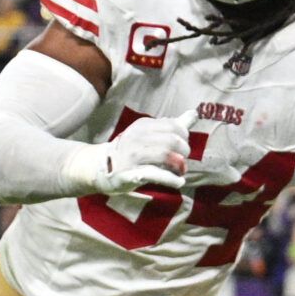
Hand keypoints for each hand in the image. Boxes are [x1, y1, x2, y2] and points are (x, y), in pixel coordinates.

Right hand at [66, 110, 193, 194]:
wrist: (100, 167)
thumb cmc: (130, 150)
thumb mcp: (148, 135)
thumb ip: (172, 125)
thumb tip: (194, 112)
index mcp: (143, 126)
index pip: (174, 126)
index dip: (184, 138)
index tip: (182, 147)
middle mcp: (137, 138)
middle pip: (172, 141)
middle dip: (183, 152)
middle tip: (182, 161)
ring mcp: (132, 156)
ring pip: (166, 155)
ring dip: (179, 165)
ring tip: (180, 172)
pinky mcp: (130, 174)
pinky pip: (156, 174)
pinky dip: (171, 179)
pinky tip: (178, 182)